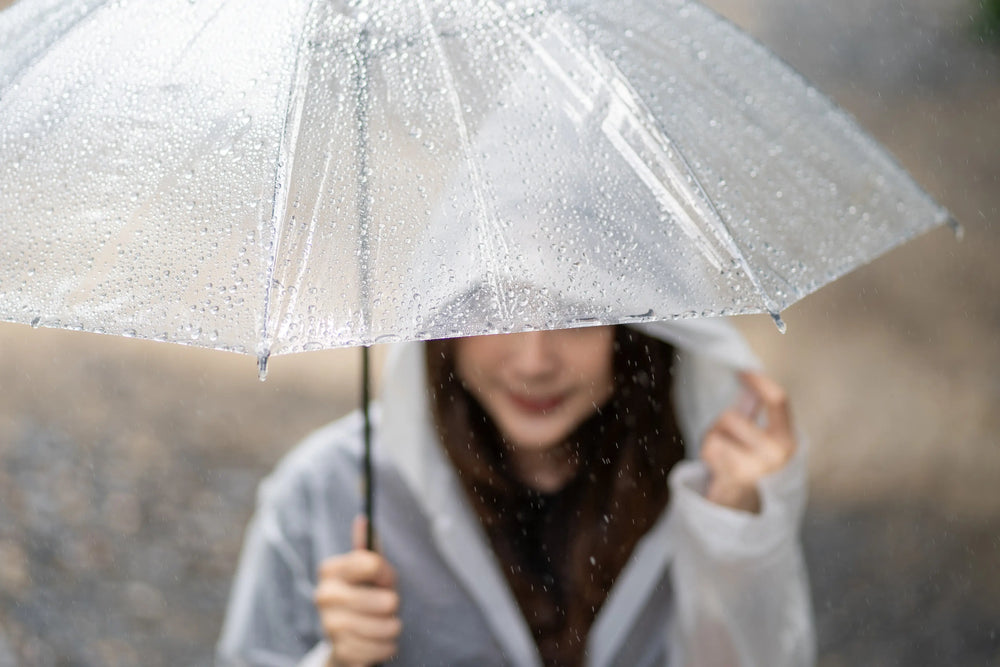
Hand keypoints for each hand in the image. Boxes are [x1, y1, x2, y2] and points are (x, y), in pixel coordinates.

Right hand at [314, 517, 400, 666]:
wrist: (346, 639)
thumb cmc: (363, 596)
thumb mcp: (369, 571)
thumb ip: (369, 548)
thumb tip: (363, 519)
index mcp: (331, 570)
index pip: (372, 563)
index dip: (387, 574)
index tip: (385, 579)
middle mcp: (324, 595)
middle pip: (385, 601)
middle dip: (392, 605)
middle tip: (385, 606)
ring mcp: (329, 626)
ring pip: (386, 627)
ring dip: (392, 628)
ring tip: (384, 625)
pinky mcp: (339, 651)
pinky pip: (379, 650)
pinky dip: (386, 647)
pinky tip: (378, 642)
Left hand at [699, 372, 795, 513]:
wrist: (745, 513)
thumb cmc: (750, 468)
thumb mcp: (759, 438)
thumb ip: (753, 410)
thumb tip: (747, 378)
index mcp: (787, 440)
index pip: (777, 399)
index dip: (758, 380)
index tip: (742, 371)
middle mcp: (777, 454)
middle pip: (731, 416)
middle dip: (721, 424)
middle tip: (728, 440)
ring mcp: (756, 468)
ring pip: (716, 432)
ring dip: (712, 440)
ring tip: (724, 456)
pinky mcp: (735, 478)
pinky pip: (708, 449)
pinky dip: (707, 454)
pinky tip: (718, 467)